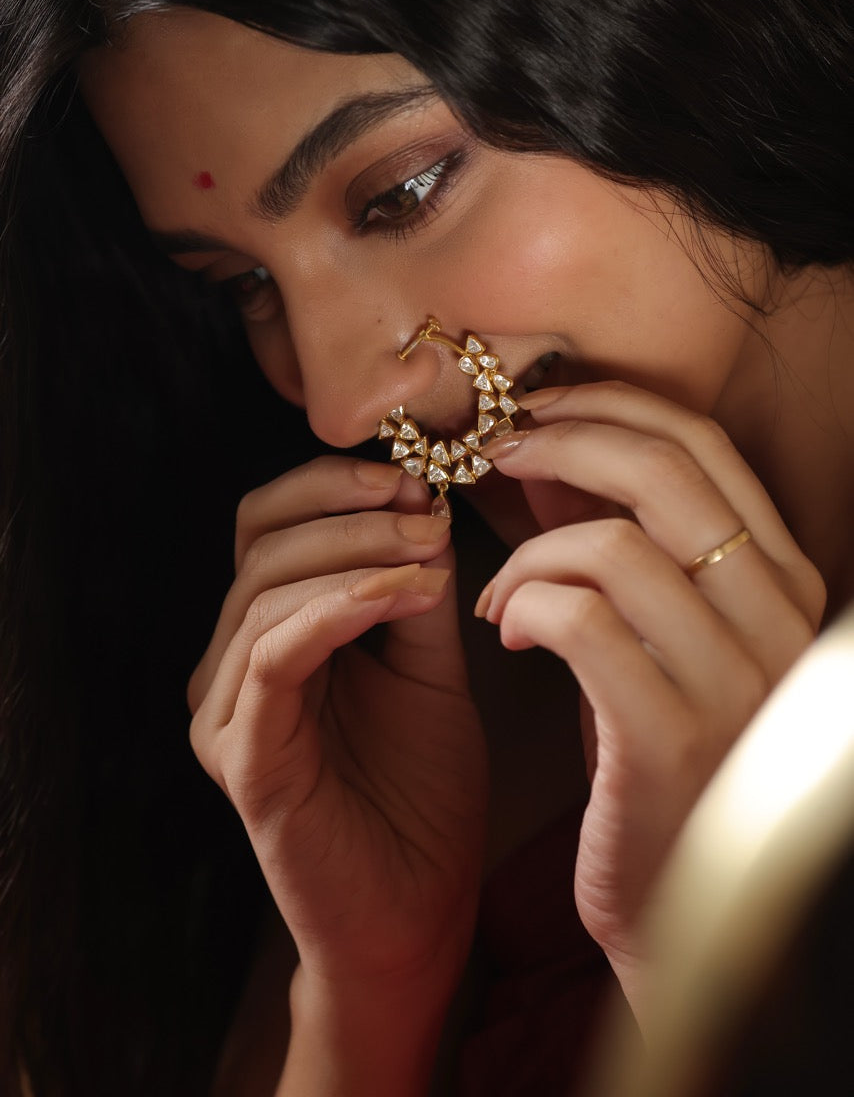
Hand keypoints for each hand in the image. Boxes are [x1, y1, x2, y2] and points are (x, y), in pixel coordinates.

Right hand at [187, 457, 487, 1087]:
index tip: (414, 474)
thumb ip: (416, 588)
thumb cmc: (422, 793)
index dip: (333, 483)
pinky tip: (401, 596)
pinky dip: (337, 609)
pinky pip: (273, 656)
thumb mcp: (429, 665)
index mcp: (268, 636)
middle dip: (346, 509)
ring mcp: (226, 714)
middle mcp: (230, 667)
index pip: (269, 523)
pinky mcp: (243, 759)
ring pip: (265, 590)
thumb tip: (420, 497)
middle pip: (258, 541)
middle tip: (423, 507)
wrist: (417, 914)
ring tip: (430, 558)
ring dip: (354, 556)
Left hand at [476, 381, 824, 1005]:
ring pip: (612, 544)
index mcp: (781, 581)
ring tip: (500, 591)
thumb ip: (617, 539)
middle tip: (494, 451)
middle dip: (561, 438)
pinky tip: (505, 633)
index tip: (535, 408)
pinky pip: (580, 621)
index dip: (611, 405)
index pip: (706, 445)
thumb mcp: (652, 633)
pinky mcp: (673, 741)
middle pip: (666, 471)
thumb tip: (549, 441)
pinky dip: (524, 605)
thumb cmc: (655, 755)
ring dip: (528, 550)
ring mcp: (735, 682)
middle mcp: (778, 621)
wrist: (681, 905)